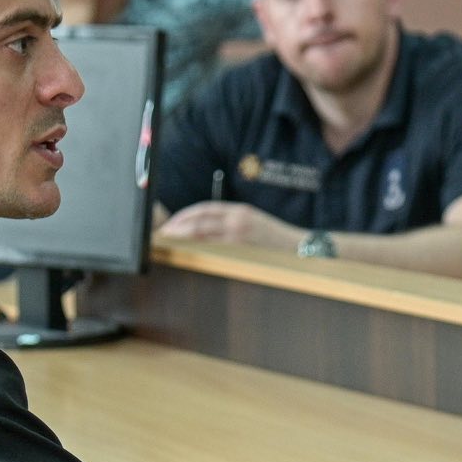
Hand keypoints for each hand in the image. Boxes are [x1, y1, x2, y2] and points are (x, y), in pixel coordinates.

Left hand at [157, 201, 303, 250]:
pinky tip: (189, 253)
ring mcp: (239, 235)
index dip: (186, 215)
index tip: (172, 222)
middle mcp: (237, 219)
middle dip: (179, 226)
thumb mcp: (253, 221)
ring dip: (184, 237)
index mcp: (239, 210)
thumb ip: (231, 221)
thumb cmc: (274, 238)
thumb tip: (205, 229)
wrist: (297, 247)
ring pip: (204, 234)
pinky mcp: (242, 249)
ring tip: (170, 242)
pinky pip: (214, 248)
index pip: (205, 208)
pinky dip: (199, 249)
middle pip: (200, 220)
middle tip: (164, 233)